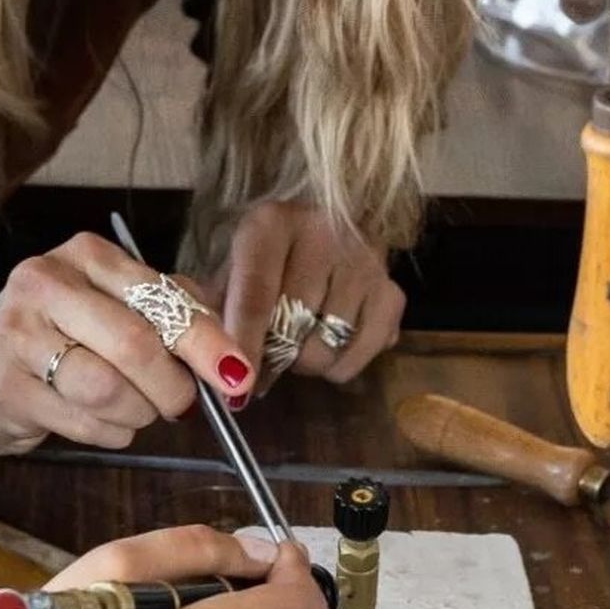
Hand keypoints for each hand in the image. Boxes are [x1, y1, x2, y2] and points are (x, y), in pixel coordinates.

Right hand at [0, 233, 254, 455]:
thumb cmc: (62, 336)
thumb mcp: (115, 306)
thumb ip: (172, 312)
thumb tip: (231, 350)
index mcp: (87, 255)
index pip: (160, 298)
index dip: (205, 341)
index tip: (236, 375)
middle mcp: (46, 282)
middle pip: (135, 345)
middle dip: (173, 387)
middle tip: (182, 406)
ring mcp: (18, 334)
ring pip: (108, 389)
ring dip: (139, 414)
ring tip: (137, 412)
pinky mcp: (4, 387)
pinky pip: (82, 423)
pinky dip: (110, 433)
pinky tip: (105, 423)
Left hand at [218, 202, 404, 390]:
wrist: (326, 224)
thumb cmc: (268, 256)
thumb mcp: (233, 269)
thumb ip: (217, 313)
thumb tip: (217, 370)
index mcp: (271, 223)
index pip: (256, 294)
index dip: (244, 343)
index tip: (235, 384)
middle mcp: (324, 233)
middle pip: (293, 326)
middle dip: (273, 354)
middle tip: (266, 352)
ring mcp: (365, 262)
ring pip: (326, 346)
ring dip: (306, 360)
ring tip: (300, 339)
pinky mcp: (392, 291)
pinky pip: (360, 356)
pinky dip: (340, 364)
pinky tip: (330, 340)